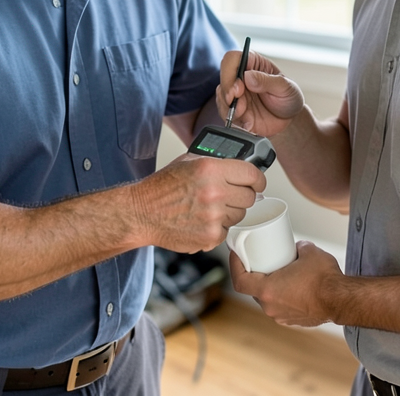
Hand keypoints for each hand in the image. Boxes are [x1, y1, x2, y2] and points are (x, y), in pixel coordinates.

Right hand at [132, 154, 264, 253]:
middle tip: (227, 195)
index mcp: (211, 169)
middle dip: (241, 195)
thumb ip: (217, 163)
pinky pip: (226, 231)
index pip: (252, 174)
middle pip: (250, 197)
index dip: (258, 179)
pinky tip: (200, 220)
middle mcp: (215, 192)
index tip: (258, 183)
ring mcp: (214, 216)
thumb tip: (240, 167)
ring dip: (229, 212)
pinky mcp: (210, 236)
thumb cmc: (162, 187)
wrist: (141, 213)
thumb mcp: (189, 162)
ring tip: (208, 208)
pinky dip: (217, 228)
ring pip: (240, 215)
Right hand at [217, 49, 304, 136]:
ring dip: (231, 108)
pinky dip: (234, 120)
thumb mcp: (285, 87)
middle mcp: (241, 76)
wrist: (289, 120)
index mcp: (253, 63)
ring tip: (247, 116)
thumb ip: (267, 81)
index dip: (230, 72)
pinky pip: (224, 113)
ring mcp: (235, 93)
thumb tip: (248, 76)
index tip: (238, 88)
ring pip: (221, 97)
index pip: (232, 58)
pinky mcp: (233, 109)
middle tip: (241, 106)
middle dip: (228, 94)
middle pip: (223, 78)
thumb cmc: (288, 97)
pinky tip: (248, 123)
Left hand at [230, 241, 341, 326]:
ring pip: (268, 299)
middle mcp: (270, 307)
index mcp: (267, 291)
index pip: (239, 281)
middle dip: (254, 274)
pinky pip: (280, 306)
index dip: (234, 266)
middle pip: (253, 289)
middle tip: (259, 259)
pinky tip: (291, 286)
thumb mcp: (308, 251)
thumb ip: (299, 246)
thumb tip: (296, 246)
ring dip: (269, 286)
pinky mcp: (293, 320)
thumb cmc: (324, 278)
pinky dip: (282, 296)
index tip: (237, 254)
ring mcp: (281, 316)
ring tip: (277, 272)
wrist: (341, 300)